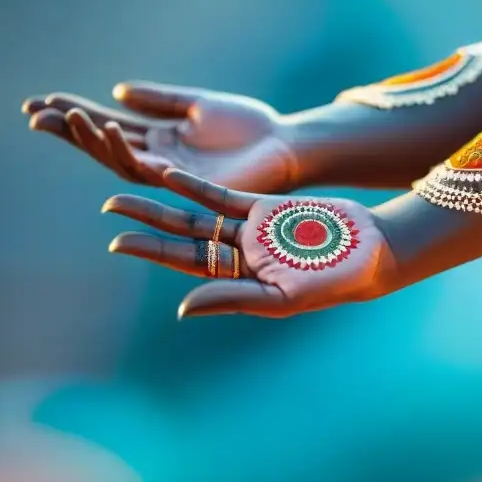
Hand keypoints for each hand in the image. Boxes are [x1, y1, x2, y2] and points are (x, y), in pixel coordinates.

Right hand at [23, 82, 298, 191]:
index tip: (40, 100)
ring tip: (68, 117)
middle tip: (34, 112)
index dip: (75, 114)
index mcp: (161, 139)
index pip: (108, 126)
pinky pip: (153, 170)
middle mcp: (160, 159)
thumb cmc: (249, 127)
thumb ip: (160, 99)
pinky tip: (112, 129)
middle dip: (69, 129)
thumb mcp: (198, 104)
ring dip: (93, 139)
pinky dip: (130, 151)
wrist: (284, 145)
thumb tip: (118, 92)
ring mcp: (172, 174)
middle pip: (103, 145)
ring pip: (121, 159)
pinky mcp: (189, 184)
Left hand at [101, 169, 396, 317]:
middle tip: (109, 210)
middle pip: (182, 239)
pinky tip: (170, 174)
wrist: (372, 249)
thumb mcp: (282, 296)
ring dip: (163, 203)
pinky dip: (196, 186)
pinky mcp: (266, 206)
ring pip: (196, 215)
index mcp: (240, 281)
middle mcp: (239, 256)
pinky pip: (223, 195)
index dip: (151, 252)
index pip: (186, 265)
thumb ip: (234, 297)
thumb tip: (183, 307)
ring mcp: (251, 229)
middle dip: (146, 225)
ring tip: (127, 190)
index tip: (117, 243)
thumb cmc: (334, 282)